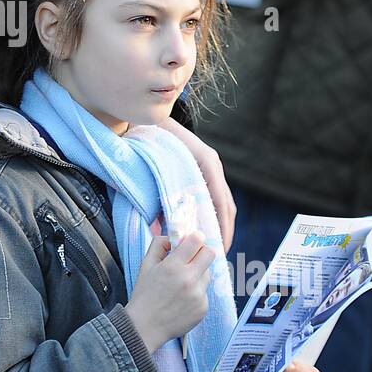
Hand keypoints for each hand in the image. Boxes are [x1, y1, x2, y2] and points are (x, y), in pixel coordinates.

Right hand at [126, 231, 214, 353]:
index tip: (190, 243)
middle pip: (210, 254)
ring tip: (182, 286)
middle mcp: (189, 279)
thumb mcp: (145, 265)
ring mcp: (198, 295)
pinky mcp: (203, 308)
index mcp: (173, 266)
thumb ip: (159, 245)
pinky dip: (196, 294)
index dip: (194, 239)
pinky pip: (205, 293)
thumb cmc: (144, 295)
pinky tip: (182, 301)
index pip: (197, 240)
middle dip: (202, 253)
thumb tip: (173, 237)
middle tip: (191, 259)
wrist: (145, 327)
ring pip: (208, 274)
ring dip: (198, 275)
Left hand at [158, 119, 235, 251]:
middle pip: (226, 204)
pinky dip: (211, 212)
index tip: (220, 247)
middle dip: (224, 230)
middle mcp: (212, 164)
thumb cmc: (148, 140)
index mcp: (206, 163)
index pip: (221, 202)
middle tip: (219, 254)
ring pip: (221, 200)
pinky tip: (204, 226)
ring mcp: (209, 165)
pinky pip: (212, 194)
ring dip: (220, 223)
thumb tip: (159, 227)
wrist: (145, 117)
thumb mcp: (155, 167)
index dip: (222, 227)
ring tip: (214, 245)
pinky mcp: (202, 167)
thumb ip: (159, 195)